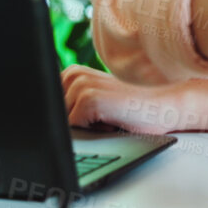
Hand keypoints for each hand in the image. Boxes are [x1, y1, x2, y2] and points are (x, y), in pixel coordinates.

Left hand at [61, 68, 207, 134]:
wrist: (163, 108)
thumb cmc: (130, 112)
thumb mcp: (94, 106)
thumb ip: (69, 107)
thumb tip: (43, 124)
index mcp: (71, 74)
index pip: (47, 107)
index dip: (59, 121)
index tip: (81, 121)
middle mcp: (73, 75)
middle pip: (52, 117)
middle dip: (73, 126)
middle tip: (102, 119)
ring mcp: (81, 85)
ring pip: (62, 124)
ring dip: (84, 130)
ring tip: (107, 120)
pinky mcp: (89, 98)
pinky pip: (73, 127)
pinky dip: (91, 133)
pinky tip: (111, 122)